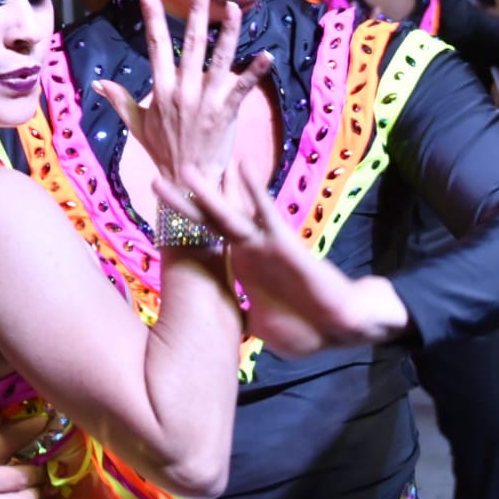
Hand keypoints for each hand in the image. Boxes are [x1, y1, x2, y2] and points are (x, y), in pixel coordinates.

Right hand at [95, 0, 270, 205]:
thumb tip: (98, 84)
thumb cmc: (164, 154)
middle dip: (196, 11)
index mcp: (161, 90)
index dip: (152, 17)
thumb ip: (120, 101)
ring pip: (218, 59)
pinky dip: (254, 72)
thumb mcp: (137, 126)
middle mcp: (182, 91)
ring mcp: (204, 101)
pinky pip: (241, 88)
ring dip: (228, 32)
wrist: (187, 184)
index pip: (155, 45)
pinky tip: (266, 55)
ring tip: (235, 8)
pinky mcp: (224, 114)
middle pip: (190, 43)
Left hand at [167, 165, 408, 352]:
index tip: (162, 209)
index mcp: (242, 267)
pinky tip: (243, 166)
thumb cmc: (306, 325)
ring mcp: (264, 245)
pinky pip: (267, 212)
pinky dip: (255, 190)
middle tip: (156, 181)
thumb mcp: (262, 324)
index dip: (185, 227)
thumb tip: (223, 331)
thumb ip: (243, 317)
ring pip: (230, 215)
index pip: (207, 243)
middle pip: (208, 223)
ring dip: (208, 193)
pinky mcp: (285, 244)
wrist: (343, 327)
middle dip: (182, 204)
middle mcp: (249, 251)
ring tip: (185, 169)